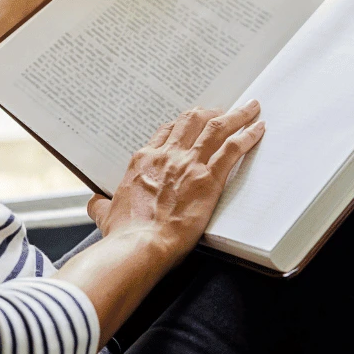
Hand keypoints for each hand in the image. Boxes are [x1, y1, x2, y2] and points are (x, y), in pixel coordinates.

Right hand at [87, 101, 265, 267]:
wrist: (140, 245)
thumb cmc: (124, 234)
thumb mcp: (105, 215)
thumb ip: (100, 205)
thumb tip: (94, 203)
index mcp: (143, 160)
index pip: (165, 132)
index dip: (182, 124)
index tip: (191, 121)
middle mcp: (167, 155)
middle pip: (192, 121)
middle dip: (210, 112)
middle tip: (222, 110)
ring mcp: (189, 164)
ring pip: (216, 128)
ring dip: (236, 116)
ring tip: (250, 108)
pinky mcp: (208, 178)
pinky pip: (232, 149)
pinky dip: (248, 136)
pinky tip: (258, 129)